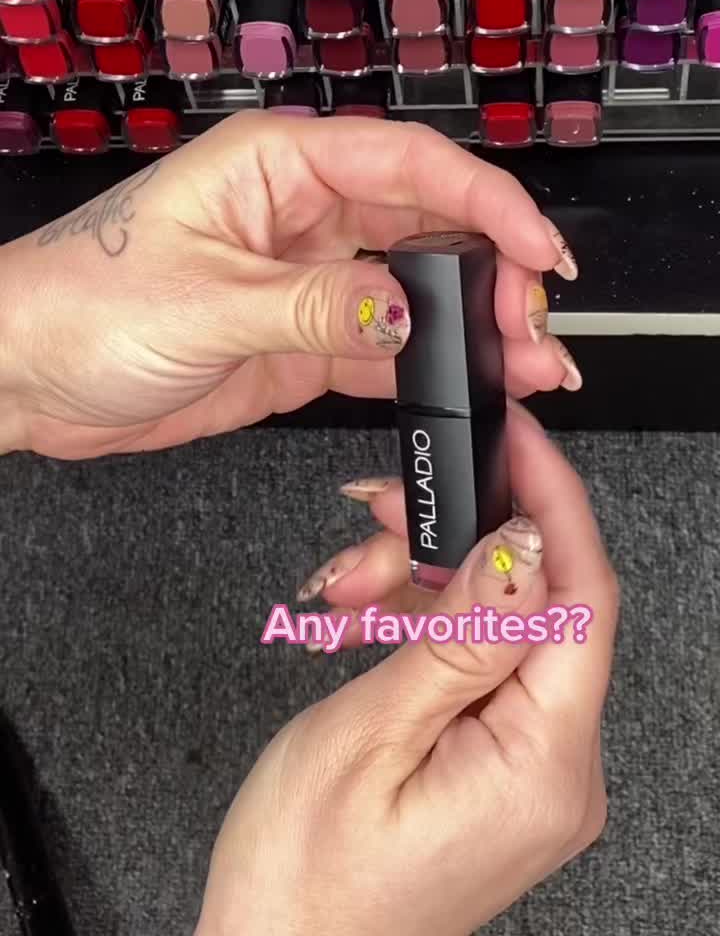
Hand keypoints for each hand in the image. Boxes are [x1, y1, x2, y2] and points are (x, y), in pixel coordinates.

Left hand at [0, 113, 579, 458]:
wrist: (24, 377)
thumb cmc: (78, 304)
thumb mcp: (203, 302)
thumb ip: (314, 307)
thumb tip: (405, 313)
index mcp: (277, 166)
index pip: (407, 164)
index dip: (485, 202)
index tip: (536, 250)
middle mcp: (301, 214)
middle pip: (428, 226)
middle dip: (494, 270)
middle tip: (536, 323)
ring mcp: (306, 280)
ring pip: (416, 290)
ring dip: (475, 324)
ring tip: (530, 363)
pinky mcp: (302, 341)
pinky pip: (384, 349)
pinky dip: (431, 369)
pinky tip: (472, 385)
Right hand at [195, 406, 618, 935]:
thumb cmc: (303, 877)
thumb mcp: (369, 734)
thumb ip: (458, 636)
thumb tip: (522, 546)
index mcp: (543, 767)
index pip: (583, 596)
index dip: (553, 501)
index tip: (516, 438)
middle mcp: (558, 774)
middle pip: (540, 602)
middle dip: (452, 543)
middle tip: (375, 517)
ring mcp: (531, 773)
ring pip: (501, 625)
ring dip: (423, 584)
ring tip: (346, 587)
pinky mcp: (500, 768)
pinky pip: (482, 666)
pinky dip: (426, 626)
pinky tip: (368, 618)